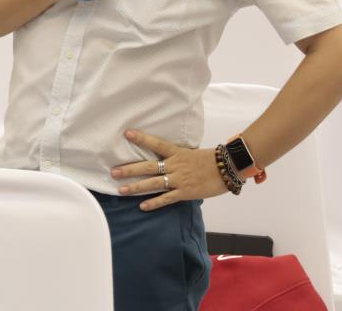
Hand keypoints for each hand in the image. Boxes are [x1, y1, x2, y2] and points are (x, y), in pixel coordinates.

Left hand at [111, 130, 227, 210]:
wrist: (228, 169)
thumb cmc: (210, 160)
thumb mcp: (191, 153)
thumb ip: (176, 155)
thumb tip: (164, 156)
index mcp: (177, 153)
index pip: (156, 144)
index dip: (142, 138)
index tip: (127, 133)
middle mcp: (175, 165)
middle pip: (148, 167)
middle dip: (130, 169)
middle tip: (113, 171)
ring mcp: (179, 180)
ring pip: (153, 184)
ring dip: (136, 187)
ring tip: (120, 189)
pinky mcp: (185, 193)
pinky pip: (166, 199)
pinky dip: (154, 203)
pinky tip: (142, 206)